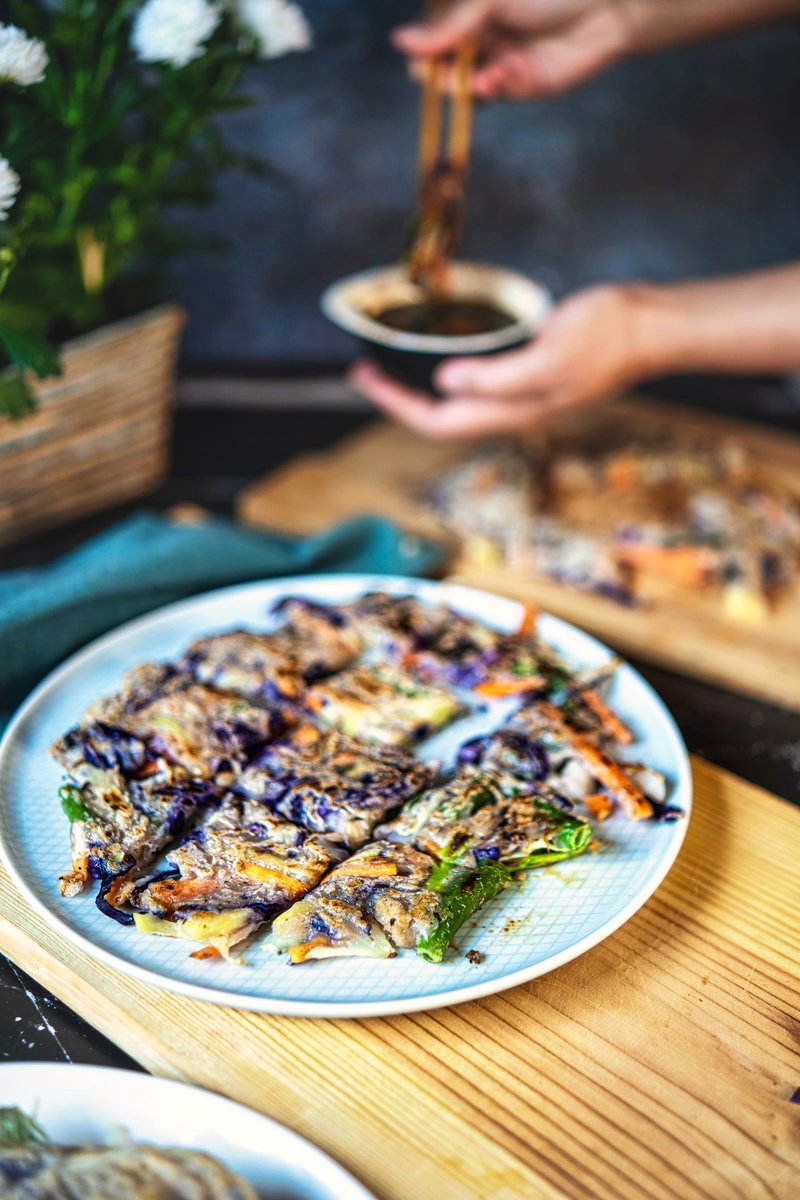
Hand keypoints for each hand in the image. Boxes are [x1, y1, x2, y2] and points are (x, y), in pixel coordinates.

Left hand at [348, 285, 647, 439]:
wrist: (649, 326)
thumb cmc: (606, 338)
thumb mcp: (548, 357)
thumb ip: (497, 378)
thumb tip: (445, 384)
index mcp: (512, 411)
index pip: (438, 421)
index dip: (396, 405)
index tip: (364, 378)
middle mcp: (512, 408)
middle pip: (441, 417)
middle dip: (398, 399)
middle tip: (364, 372)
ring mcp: (522, 391)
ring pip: (457, 401)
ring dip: (420, 387)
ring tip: (391, 366)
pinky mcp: (530, 369)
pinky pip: (476, 379)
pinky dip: (449, 369)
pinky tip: (442, 350)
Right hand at [393, 0, 634, 99]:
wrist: (604, 5)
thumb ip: (451, 23)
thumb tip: (400, 41)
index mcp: (471, 13)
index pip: (433, 37)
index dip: (421, 51)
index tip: (415, 59)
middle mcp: (482, 39)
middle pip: (443, 66)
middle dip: (435, 74)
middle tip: (430, 76)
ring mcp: (500, 64)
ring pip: (464, 87)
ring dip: (457, 88)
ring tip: (459, 83)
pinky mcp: (520, 86)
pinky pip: (492, 96)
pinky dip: (485, 93)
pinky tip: (488, 83)